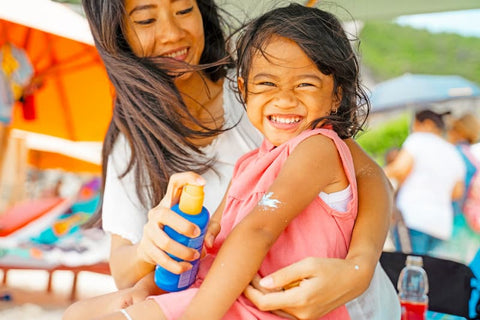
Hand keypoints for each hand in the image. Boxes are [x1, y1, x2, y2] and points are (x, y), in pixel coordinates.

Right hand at [136, 172, 205, 273]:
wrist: (153, 251)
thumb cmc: (180, 233)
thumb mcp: (196, 226)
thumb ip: (209, 229)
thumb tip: (208, 242)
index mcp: (170, 202)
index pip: (175, 182)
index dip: (188, 178)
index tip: (203, 183)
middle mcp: (157, 213)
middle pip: (165, 214)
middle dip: (182, 225)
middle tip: (197, 234)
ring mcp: (149, 230)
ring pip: (163, 240)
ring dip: (181, 251)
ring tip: (194, 256)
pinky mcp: (146, 247)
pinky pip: (160, 258)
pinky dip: (174, 265)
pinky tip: (185, 267)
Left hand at [244, 257, 370, 319]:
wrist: (353, 280)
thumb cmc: (331, 268)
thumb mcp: (307, 264)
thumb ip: (284, 275)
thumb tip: (263, 283)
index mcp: (300, 300)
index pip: (264, 302)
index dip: (250, 291)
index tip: (245, 278)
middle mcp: (302, 314)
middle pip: (268, 307)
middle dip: (255, 292)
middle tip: (250, 274)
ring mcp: (305, 318)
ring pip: (275, 310)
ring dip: (265, 296)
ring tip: (259, 279)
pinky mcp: (308, 317)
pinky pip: (285, 311)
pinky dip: (276, 300)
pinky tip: (273, 287)